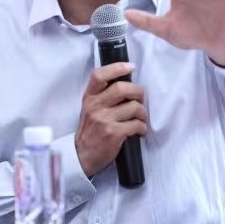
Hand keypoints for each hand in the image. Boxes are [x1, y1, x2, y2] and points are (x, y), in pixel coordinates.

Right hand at [76, 62, 147, 177]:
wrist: (82, 156)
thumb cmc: (90, 131)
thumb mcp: (89, 109)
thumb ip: (102, 96)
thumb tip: (126, 84)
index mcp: (89, 98)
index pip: (99, 75)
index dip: (116, 67)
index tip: (130, 67)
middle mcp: (95, 106)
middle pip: (122, 88)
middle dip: (138, 92)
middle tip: (141, 98)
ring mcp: (104, 120)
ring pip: (133, 107)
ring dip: (143, 113)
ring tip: (141, 118)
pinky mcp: (114, 133)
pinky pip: (136, 124)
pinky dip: (142, 127)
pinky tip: (139, 130)